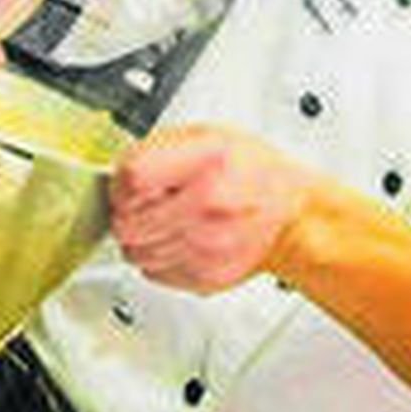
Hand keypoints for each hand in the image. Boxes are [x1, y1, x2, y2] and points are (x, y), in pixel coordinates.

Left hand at [110, 126, 314, 294]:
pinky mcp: (206, 277)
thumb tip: (120, 174)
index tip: (129, 180)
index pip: (133, 178)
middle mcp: (208, 208)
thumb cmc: (252, 170)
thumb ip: (159, 148)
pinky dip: (157, 256)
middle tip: (145, 201)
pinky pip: (154, 272)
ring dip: (140, 236)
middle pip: (128, 221)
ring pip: (135, 251)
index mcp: (207, 163)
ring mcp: (206, 248)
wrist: (291, 213)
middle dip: (127, 210)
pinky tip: (177, 237)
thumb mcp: (208, 134)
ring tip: (164, 218)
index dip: (122, 180)